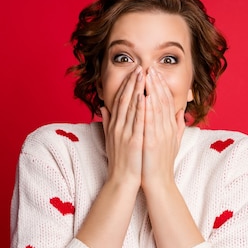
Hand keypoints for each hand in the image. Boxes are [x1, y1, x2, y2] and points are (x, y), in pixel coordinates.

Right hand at [100, 66, 145, 188]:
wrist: (121, 180)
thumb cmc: (120, 161)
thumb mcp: (110, 139)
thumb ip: (107, 122)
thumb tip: (103, 107)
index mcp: (114, 126)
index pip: (120, 100)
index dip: (126, 85)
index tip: (133, 72)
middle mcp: (118, 127)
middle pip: (125, 100)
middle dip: (132, 82)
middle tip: (139, 66)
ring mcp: (125, 134)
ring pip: (131, 107)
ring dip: (137, 89)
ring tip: (143, 75)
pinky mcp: (133, 142)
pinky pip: (137, 122)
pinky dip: (140, 108)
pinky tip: (144, 96)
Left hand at [141, 67, 185, 189]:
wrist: (159, 182)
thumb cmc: (161, 163)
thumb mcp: (172, 142)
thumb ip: (177, 126)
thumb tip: (181, 112)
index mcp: (170, 127)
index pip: (167, 102)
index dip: (162, 86)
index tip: (156, 73)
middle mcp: (167, 128)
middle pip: (163, 101)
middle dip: (157, 83)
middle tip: (151, 68)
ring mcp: (160, 135)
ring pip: (156, 108)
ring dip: (151, 90)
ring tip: (146, 76)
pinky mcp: (152, 142)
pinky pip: (149, 122)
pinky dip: (146, 109)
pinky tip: (142, 97)